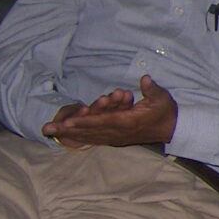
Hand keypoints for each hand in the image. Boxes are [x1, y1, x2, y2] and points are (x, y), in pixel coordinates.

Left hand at [42, 76, 178, 147]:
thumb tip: (144, 79)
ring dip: (69, 134)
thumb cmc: (165, 111)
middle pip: (89, 131)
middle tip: (47, 128)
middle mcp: (118, 133)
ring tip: (51, 132)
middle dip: (67, 130)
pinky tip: (67, 136)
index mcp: (128, 122)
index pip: (102, 122)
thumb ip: (151, 89)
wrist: (171, 129)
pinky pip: (93, 138)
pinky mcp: (115, 139)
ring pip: (89, 136)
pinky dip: (79, 137)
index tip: (66, 122)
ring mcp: (116, 138)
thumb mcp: (161, 98)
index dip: (83, 122)